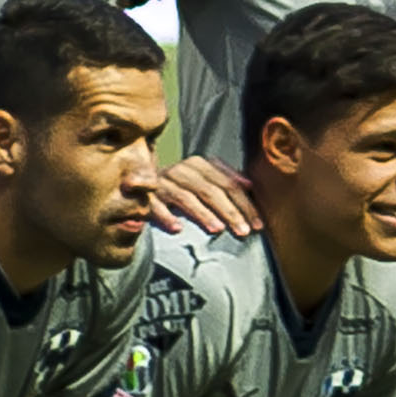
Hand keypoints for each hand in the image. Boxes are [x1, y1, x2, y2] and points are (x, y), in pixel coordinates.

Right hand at [134, 153, 259, 236]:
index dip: (245, 204)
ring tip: (217, 230)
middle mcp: (181, 170)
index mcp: (199, 165)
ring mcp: (162, 183)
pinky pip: (155, 207)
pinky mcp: (145, 197)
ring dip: (202, 214)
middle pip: (210, 191)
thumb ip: (226, 180)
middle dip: (229, 212)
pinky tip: (177, 229)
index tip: (257, 225)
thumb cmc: (181, 187)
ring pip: (186, 198)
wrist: (138, 185)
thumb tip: (249, 186)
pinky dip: (166, 217)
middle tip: (243, 231)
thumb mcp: (204, 180)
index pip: (228, 185)